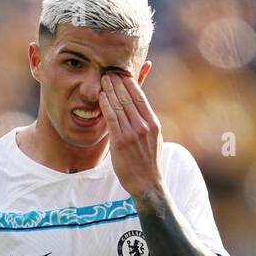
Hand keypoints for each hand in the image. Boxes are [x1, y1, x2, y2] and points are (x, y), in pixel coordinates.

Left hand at [98, 73, 162, 198]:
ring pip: (119, 105)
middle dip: (118, 83)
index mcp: (153, 123)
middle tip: (108, 72)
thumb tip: (142, 109)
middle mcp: (144, 125)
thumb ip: (148, 122)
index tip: (122, 74)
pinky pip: (112, 118)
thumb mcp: (154, 139)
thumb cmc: (148, 162)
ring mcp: (132, 133)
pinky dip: (105, 105)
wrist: (147, 184)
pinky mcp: (121, 141)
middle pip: (129, 97)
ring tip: (103, 80)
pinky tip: (101, 96)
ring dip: (110, 90)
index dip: (130, 83)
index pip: (140, 97)